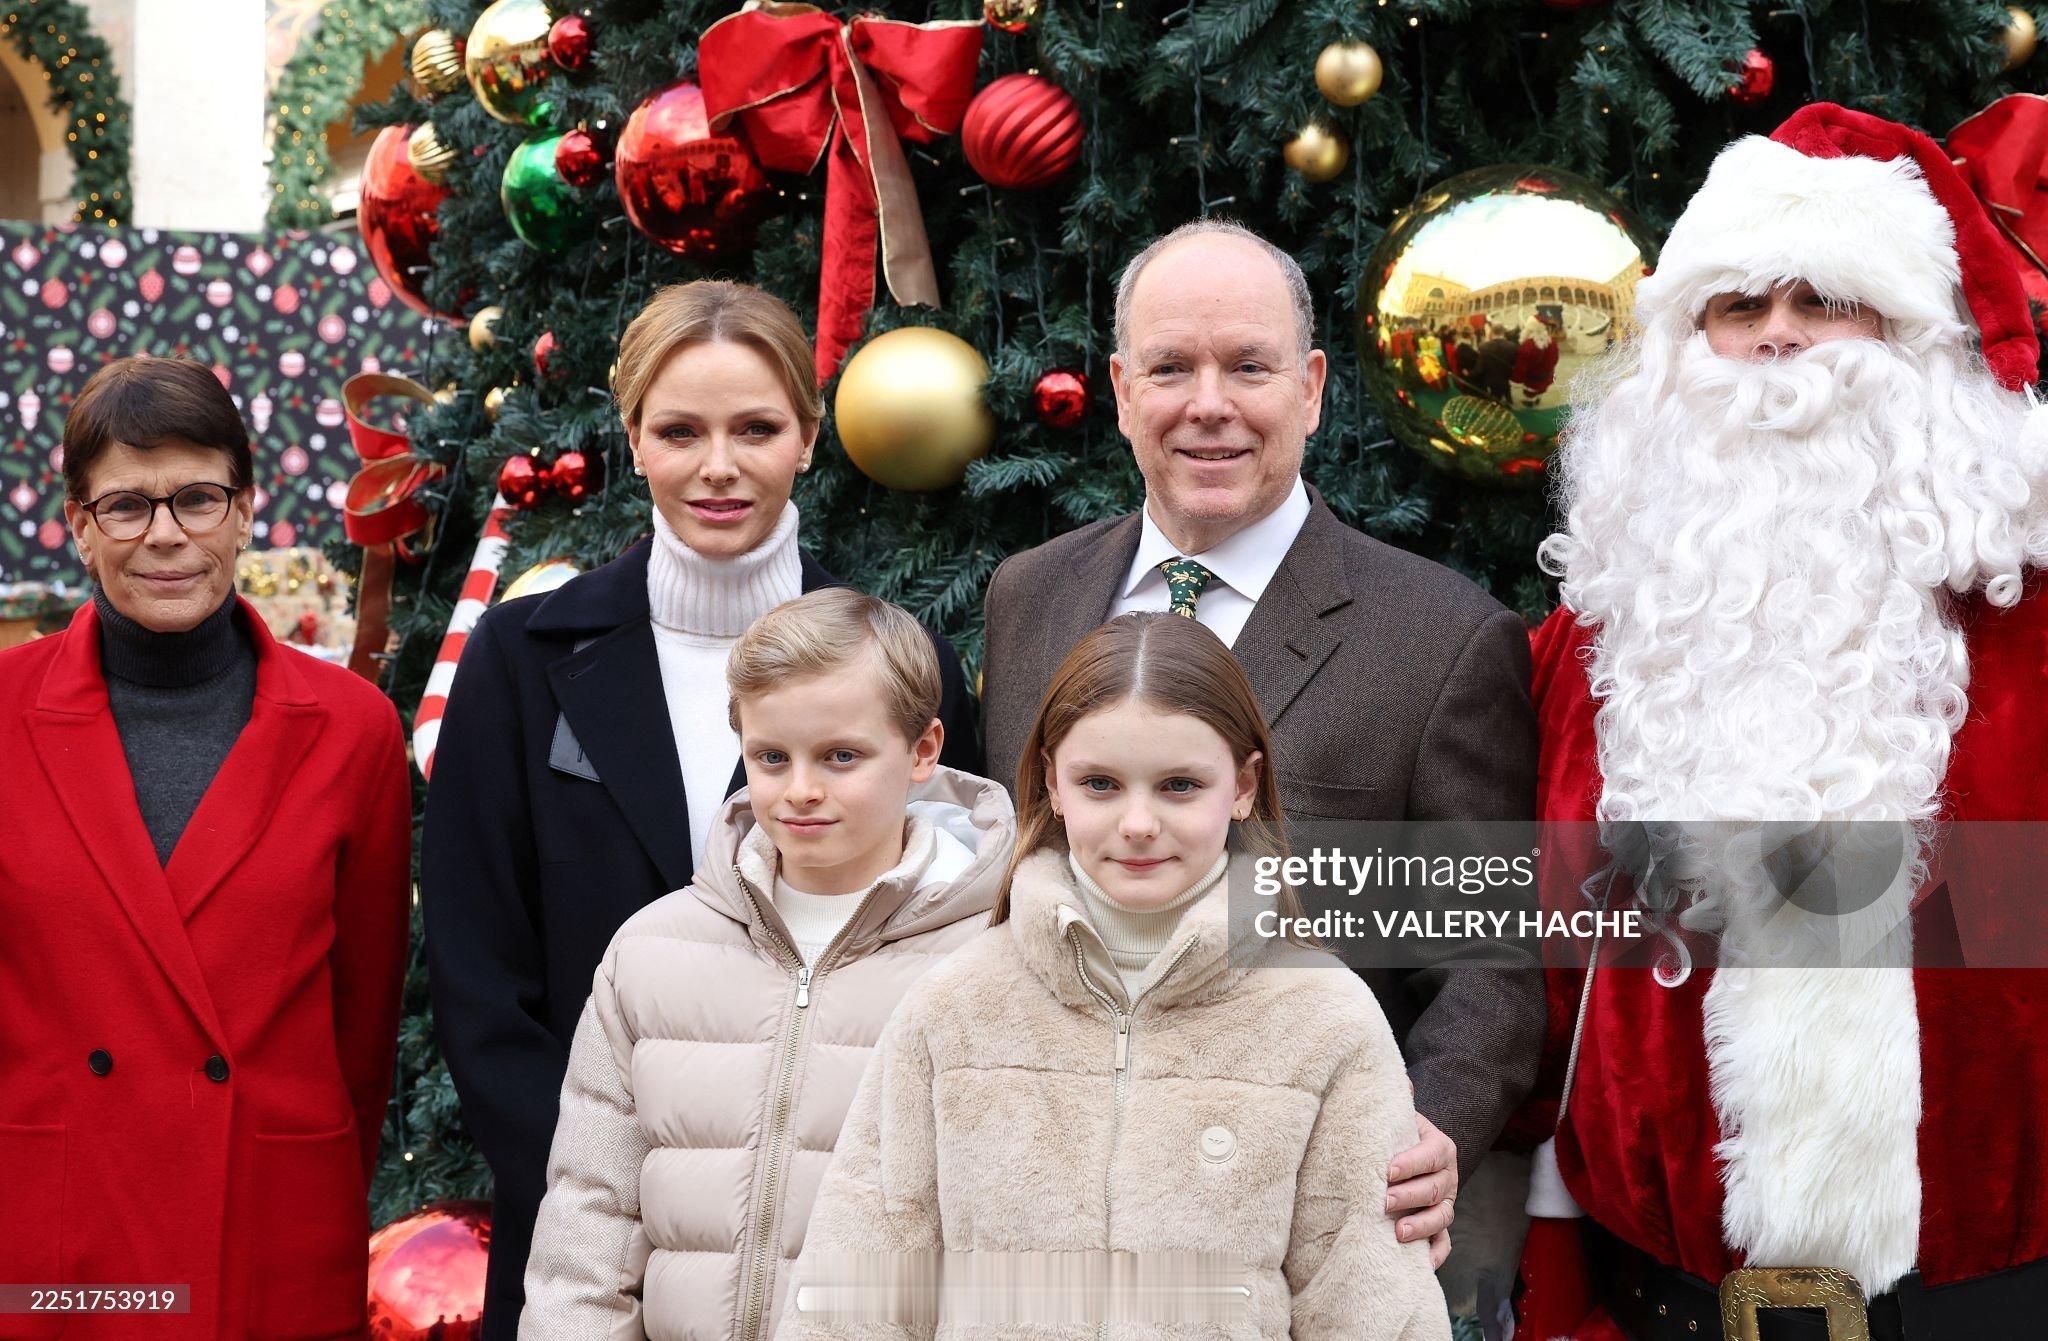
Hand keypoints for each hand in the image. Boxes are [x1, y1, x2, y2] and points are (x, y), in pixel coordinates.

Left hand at [1386, 1102, 1456, 1268]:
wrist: (1412, 1155)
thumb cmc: (1400, 1134)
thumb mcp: (1400, 1115)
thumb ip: (1397, 1099)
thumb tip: (1399, 1080)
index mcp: (1440, 1147)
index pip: (1430, 1155)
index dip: (1411, 1163)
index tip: (1388, 1170)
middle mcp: (1448, 1177)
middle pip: (1434, 1189)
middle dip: (1409, 1196)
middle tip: (1383, 1201)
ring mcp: (1445, 1203)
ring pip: (1441, 1217)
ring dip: (1422, 1226)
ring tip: (1398, 1233)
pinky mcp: (1439, 1225)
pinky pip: (1444, 1243)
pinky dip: (1435, 1254)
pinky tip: (1421, 1265)